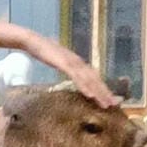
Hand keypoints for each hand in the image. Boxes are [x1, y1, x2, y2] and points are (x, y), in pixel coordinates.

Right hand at [0, 20, 119, 108]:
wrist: (32, 41)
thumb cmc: (44, 51)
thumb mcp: (58, 62)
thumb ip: (66, 68)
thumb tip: (70, 75)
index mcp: (77, 62)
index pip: (93, 76)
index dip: (102, 88)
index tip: (109, 99)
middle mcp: (78, 61)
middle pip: (95, 79)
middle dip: (105, 92)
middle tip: (114, 105)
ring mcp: (72, 62)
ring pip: (89, 79)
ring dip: (98, 92)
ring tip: (105, 104)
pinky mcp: (64, 63)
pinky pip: (76, 77)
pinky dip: (84, 86)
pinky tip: (90, 95)